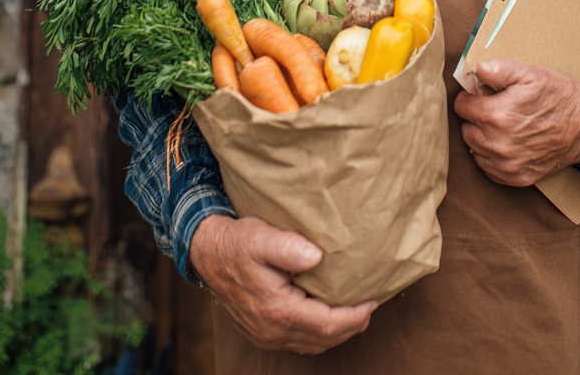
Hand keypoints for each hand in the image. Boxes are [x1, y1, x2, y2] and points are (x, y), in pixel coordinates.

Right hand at [188, 214, 376, 353]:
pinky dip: (320, 333)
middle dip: (351, 325)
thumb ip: (288, 247)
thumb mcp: (260, 236)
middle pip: (323, 339)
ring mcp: (266, 335)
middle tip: (370, 305)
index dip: (353, 316)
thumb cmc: (237, 242)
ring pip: (312, 344)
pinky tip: (329, 316)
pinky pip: (299, 341)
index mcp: (276, 309)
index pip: (326, 324)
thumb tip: (318, 257)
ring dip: (338, 332)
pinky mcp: (263, 332)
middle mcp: (271, 329)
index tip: (372, 299)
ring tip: (356, 312)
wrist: (207, 254)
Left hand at [454, 58, 579, 186]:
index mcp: (498, 115)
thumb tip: (477, 69)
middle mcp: (499, 144)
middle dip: (476, 117)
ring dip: (482, 136)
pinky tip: (507, 142)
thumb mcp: (531, 73)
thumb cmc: (559, 96)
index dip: (471, 97)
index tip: (483, 94)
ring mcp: (508, 164)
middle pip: (466, 128)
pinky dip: (492, 156)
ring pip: (475, 149)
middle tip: (495, 108)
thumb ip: (500, 69)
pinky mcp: (516, 178)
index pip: (462, 106)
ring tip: (502, 125)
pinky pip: (488, 168)